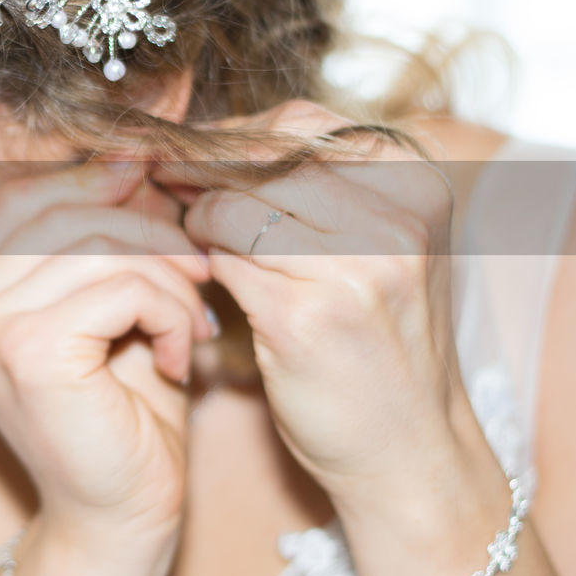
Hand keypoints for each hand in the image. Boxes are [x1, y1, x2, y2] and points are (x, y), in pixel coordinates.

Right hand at [0, 161, 212, 549]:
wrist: (119, 518)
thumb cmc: (118, 411)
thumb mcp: (103, 302)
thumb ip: (99, 232)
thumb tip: (126, 150)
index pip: (19, 198)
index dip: (92, 183)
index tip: (157, 195)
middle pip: (57, 213)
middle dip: (144, 233)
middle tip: (196, 273)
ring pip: (95, 246)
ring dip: (165, 277)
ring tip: (187, 322)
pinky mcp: (27, 353)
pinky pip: (119, 285)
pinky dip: (167, 310)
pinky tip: (176, 354)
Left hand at [152, 101, 497, 511]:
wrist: (408, 450)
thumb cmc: (379, 344)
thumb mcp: (376, 250)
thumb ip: (318, 192)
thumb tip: (216, 142)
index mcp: (415, 189)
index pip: (302, 125)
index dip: (233, 135)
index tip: (190, 149)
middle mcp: (393, 220)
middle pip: (264, 157)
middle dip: (200, 164)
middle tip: (159, 175)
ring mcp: (352, 268)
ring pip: (234, 205)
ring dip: (194, 214)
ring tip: (179, 227)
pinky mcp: (302, 316)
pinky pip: (222, 261)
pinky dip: (198, 260)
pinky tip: (192, 271)